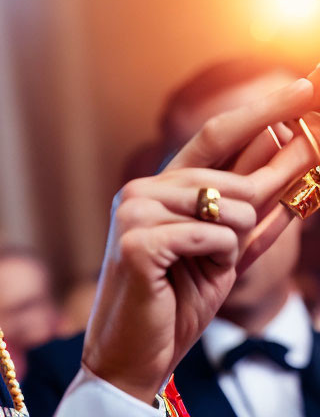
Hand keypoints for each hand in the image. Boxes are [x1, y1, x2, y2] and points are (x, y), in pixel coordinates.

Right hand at [81, 74, 319, 402]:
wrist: (136, 352)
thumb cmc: (179, 299)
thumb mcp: (228, 248)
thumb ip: (256, 201)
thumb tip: (294, 150)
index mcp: (163, 186)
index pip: (217, 135)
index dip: (263, 110)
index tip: (304, 87)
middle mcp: (144, 188)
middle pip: (233, 178)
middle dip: (256, 211)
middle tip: (229, 248)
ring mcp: (135, 210)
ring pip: (230, 209)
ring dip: (233, 246)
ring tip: (197, 269)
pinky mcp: (136, 241)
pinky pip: (213, 238)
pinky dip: (216, 261)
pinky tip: (183, 276)